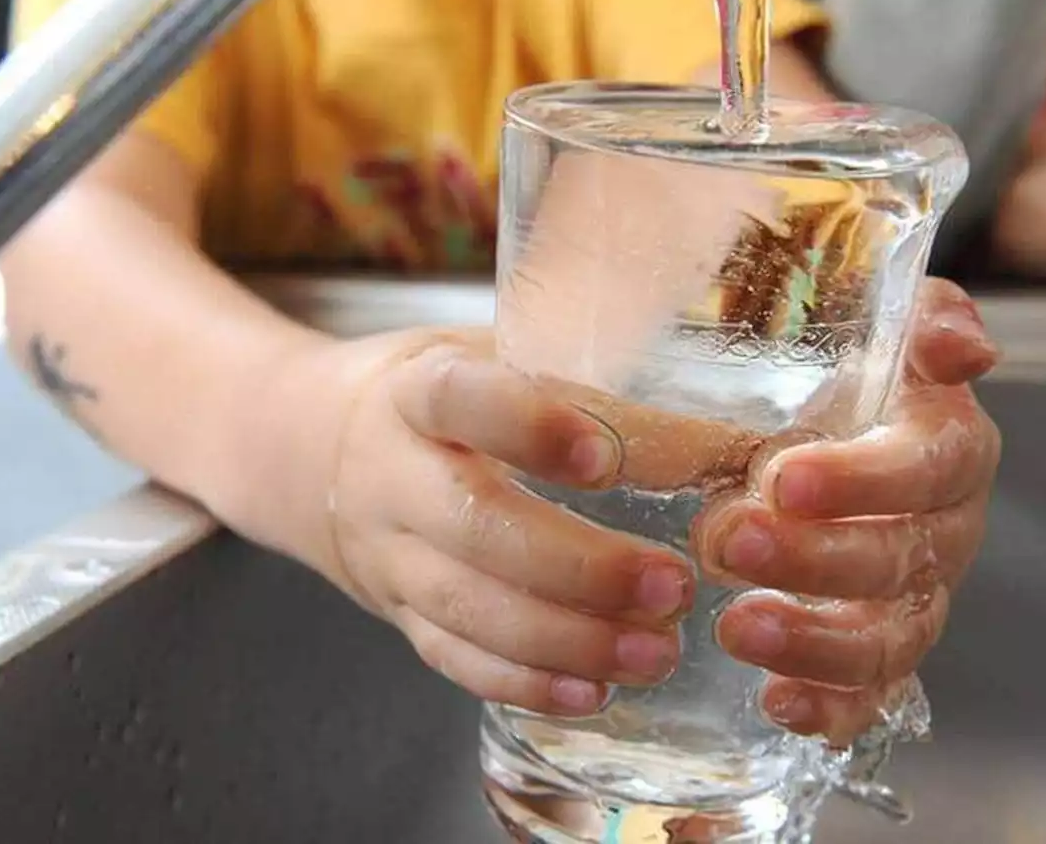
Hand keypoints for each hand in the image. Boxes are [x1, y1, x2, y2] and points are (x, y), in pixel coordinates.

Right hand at [327, 327, 694, 717]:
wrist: (314, 450)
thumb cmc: (441, 395)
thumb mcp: (489, 353)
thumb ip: (583, 379)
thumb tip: (731, 434)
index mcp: (417, 390)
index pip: (460, 399)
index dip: (529, 427)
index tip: (605, 459)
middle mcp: (392, 474)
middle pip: (472, 526)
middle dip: (577, 566)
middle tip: (672, 585)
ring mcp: (389, 553)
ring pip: (466, 607)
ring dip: (566, 640)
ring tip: (657, 652)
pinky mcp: (398, 612)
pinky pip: (452, 658)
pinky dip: (523, 682)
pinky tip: (594, 693)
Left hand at [699, 277, 1000, 745]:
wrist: (851, 433)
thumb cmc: (864, 379)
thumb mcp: (893, 326)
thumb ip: (928, 322)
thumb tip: (964, 348)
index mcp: (949, 452)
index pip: (926, 469)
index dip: (863, 481)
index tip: (785, 480)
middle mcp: (943, 534)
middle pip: (896, 560)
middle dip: (813, 558)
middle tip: (731, 539)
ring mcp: (914, 601)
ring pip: (887, 640)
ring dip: (815, 641)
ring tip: (738, 627)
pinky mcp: (879, 652)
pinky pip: (870, 695)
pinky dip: (830, 709)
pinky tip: (777, 704)